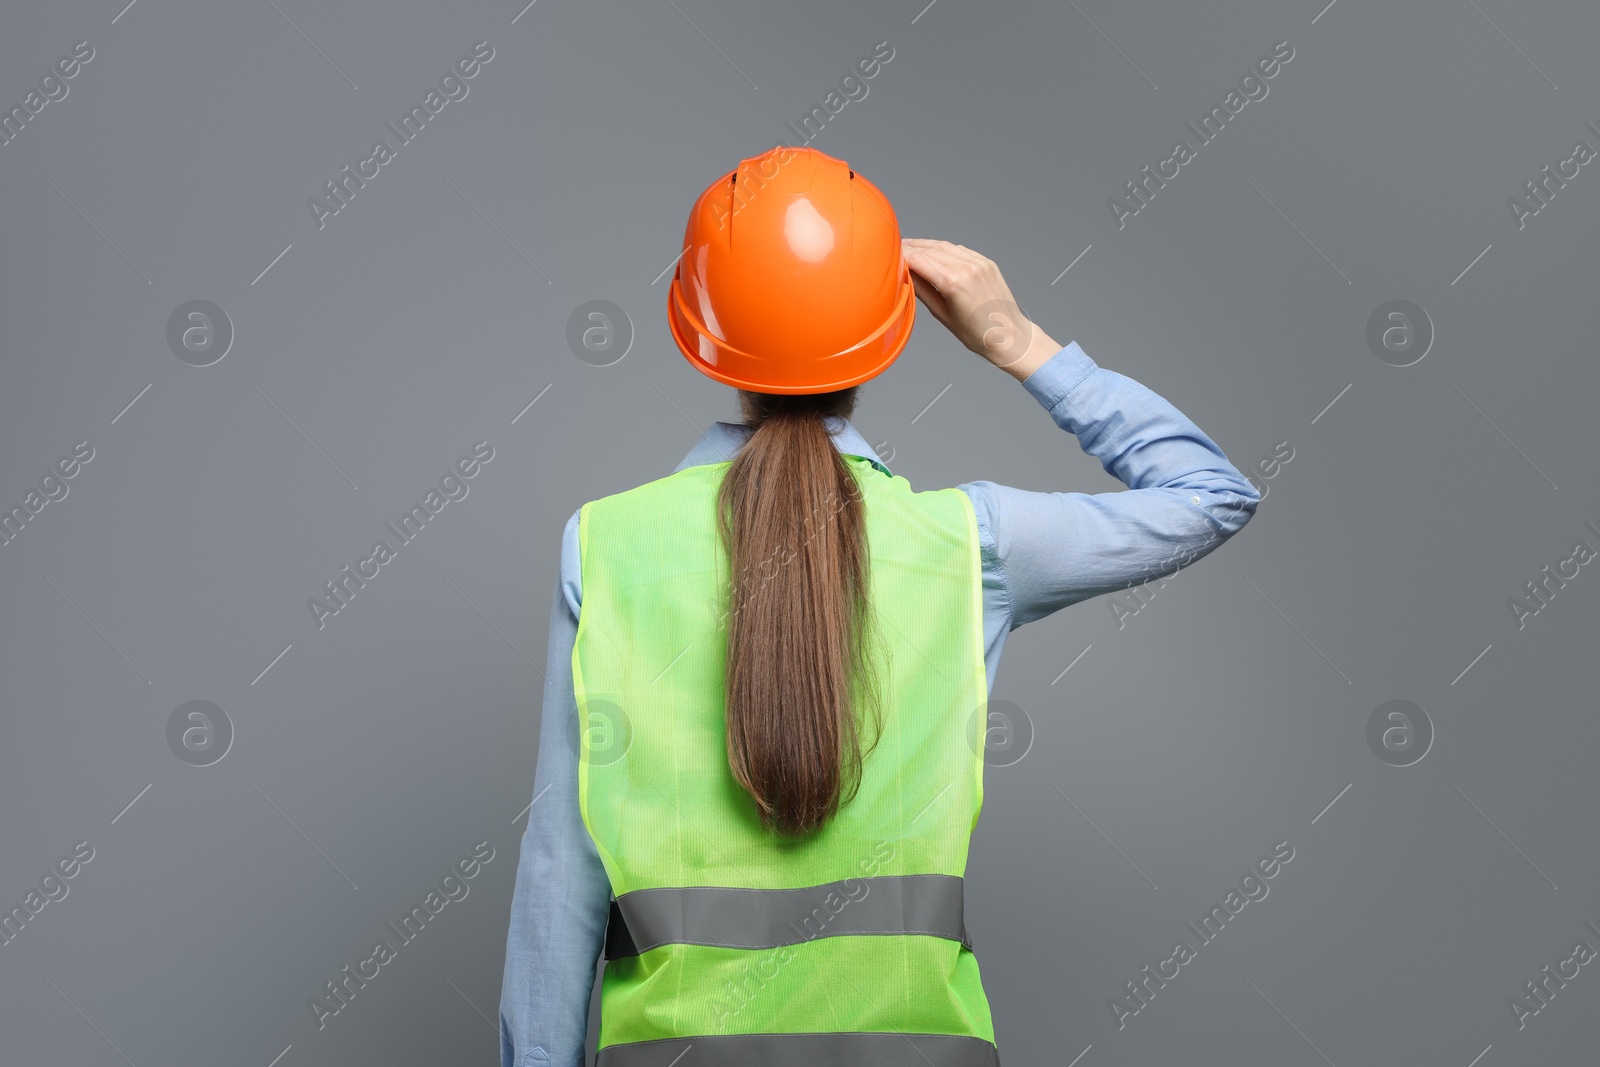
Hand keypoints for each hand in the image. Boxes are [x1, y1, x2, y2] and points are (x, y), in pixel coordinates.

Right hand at [902, 238, 1060, 380]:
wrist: (1010, 335)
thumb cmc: (977, 334)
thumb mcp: (942, 315)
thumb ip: (923, 291)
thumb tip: (906, 276)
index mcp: (954, 283)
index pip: (920, 260)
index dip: (902, 256)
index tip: (890, 256)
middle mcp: (967, 268)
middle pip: (930, 249)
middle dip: (912, 248)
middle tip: (896, 250)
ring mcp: (979, 263)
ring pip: (944, 246)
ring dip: (926, 245)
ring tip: (911, 248)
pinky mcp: (986, 263)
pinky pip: (959, 250)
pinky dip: (943, 249)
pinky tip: (933, 252)